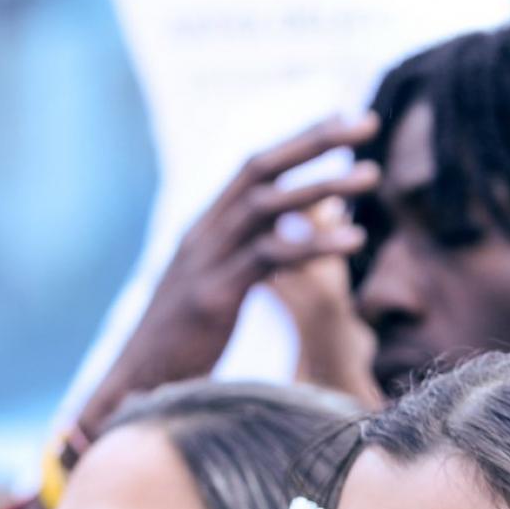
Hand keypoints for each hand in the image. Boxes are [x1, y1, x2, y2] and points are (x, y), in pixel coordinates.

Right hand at [80, 114, 380, 432]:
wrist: (137, 387)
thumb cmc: (184, 342)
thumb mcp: (219, 286)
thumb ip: (252, 255)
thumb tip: (297, 234)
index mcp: (204, 228)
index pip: (252, 167)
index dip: (298, 141)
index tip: (344, 121)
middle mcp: (202, 234)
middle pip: (258, 168)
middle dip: (313, 141)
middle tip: (367, 122)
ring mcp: (205, 261)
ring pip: (266, 205)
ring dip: (323, 187)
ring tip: (372, 176)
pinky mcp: (213, 295)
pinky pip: (268, 257)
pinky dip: (314, 244)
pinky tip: (355, 240)